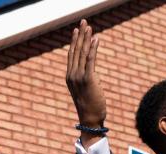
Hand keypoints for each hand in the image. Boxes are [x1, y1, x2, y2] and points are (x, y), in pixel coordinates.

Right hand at [66, 19, 106, 145]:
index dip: (74, 41)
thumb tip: (92, 73)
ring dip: (86, 39)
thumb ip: (86, 79)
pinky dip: (93, 49)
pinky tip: (95, 39)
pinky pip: (90, 60)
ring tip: (89, 27)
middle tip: (84, 22)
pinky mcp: (88, 79)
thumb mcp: (85, 91)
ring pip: (82, 53)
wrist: (90, 120)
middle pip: (76, 51)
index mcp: (70, 77)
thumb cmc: (90, 107)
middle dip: (80, 35)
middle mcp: (72, 75)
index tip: (77, 30)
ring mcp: (79, 77)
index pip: (72, 55)